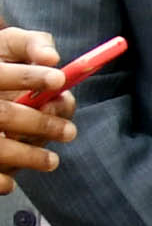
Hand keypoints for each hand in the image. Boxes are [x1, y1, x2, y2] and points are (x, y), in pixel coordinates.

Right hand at [0, 27, 74, 183]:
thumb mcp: (9, 46)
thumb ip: (31, 44)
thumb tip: (53, 57)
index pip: (1, 75)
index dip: (29, 77)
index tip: (60, 79)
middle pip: (4, 115)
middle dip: (40, 125)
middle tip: (70, 133)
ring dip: (26, 157)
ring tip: (52, 161)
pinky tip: (12, 181)